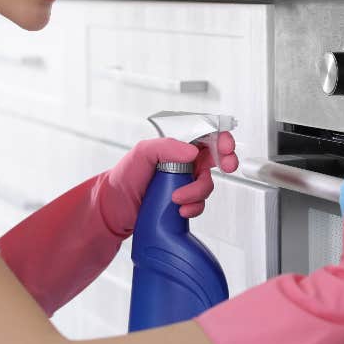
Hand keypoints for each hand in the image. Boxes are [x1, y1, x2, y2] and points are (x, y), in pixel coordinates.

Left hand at [98, 132, 238, 235]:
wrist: (115, 207)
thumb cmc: (125, 176)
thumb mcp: (142, 153)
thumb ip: (166, 146)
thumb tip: (191, 151)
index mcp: (176, 145)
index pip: (205, 134)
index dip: (221, 138)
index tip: (226, 146)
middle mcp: (184, 161)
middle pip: (216, 157)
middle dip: (226, 160)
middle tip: (227, 166)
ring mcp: (185, 181)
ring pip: (207, 183)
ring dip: (198, 191)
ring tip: (177, 197)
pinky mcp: (184, 200)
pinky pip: (200, 203)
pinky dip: (194, 207)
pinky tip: (181, 209)